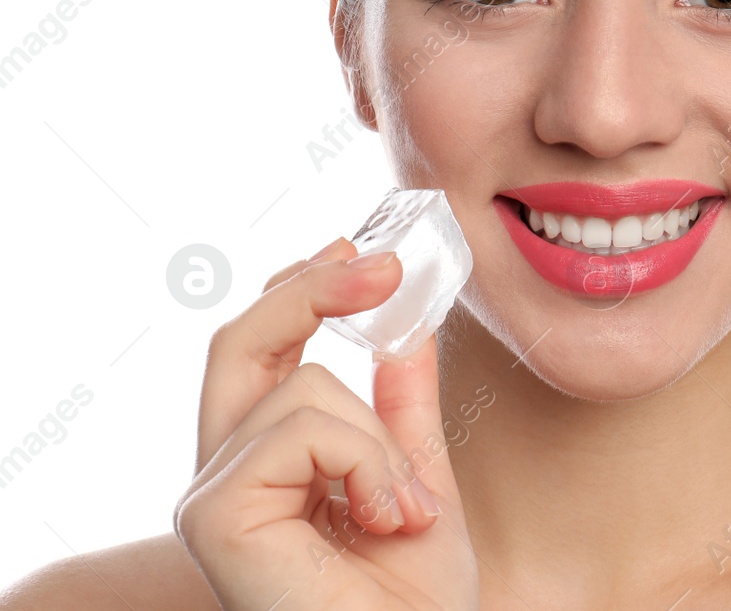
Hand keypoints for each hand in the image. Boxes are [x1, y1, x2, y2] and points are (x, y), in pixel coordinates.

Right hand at [173, 237, 479, 609]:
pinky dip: (365, 462)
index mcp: (266, 462)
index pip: (258, 350)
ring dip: (382, 443)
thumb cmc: (412, 601)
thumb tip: (409, 328)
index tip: (360, 248)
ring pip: (302, 390)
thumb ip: (405, 409)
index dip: (300, 289)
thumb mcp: (424, 480)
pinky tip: (386, 519)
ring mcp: (214, 495)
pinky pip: (301, 429)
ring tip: (405, 512)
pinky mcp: (216, 516)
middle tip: (381, 265)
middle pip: (238, 341)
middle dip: (309, 289)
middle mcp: (225, 474)